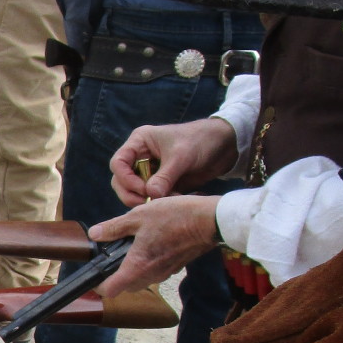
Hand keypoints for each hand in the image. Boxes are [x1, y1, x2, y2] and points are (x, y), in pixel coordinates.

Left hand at [89, 196, 220, 296]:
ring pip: (141, 280)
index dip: (99, 285)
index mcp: (137, 267)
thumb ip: (114, 228)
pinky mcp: (175, 267)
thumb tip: (95, 234)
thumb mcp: (138, 217)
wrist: (209, 221)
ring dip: (133, 269)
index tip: (96, 275)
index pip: (110, 290)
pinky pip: (155, 272)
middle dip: (116, 276)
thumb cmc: (174, 218)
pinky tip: (150, 244)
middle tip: (113, 256)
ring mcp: (165, 273)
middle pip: (126, 287)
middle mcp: (151, 276)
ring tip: (132, 246)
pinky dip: (148, 264)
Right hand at [109, 118, 237, 205]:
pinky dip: (158, 202)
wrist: (224, 145)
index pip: (118, 163)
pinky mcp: (161, 183)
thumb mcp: (181, 157)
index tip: (143, 189)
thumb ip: (165, 176)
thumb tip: (150, 195)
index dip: (125, 179)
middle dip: (132, 193)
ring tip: (163, 203)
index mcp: (140, 143)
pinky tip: (173, 203)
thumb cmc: (201, 140)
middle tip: (148, 202)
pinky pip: (151, 196)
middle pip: (121, 180)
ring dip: (145, 200)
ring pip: (134, 191)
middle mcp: (140, 156)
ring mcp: (150, 171)